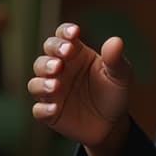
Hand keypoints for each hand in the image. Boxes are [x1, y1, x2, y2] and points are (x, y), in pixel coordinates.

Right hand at [27, 23, 131, 150]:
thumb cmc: (113, 91)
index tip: (74, 33)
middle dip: (49, 60)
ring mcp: (52, 92)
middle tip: (60, 63)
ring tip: (56, 85)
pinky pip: (39, 110)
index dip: (64, 32)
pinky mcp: (50, 113)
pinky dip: (44, 109)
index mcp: (75, 53)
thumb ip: (115, 59)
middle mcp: (59, 70)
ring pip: (35, 84)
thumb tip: (115, 41)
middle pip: (43, 59)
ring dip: (42, 83)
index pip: (62, 36)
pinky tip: (55, 108)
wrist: (113, 123)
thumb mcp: (119, 74)